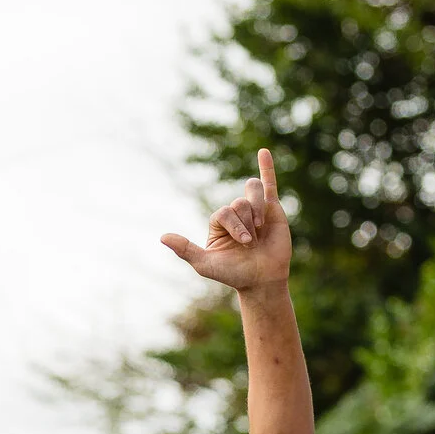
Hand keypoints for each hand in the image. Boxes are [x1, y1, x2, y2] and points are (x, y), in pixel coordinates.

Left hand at [158, 149, 292, 292]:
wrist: (262, 281)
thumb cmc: (234, 274)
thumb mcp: (205, 264)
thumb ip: (185, 249)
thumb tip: (162, 237)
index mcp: (218, 223)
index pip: (223, 211)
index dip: (234, 224)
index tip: (243, 243)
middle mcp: (235, 214)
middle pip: (238, 203)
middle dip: (245, 224)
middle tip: (251, 243)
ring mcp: (254, 210)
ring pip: (252, 192)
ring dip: (256, 209)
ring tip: (261, 228)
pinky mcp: (272, 209)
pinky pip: (267, 183)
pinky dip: (266, 167)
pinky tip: (263, 152)